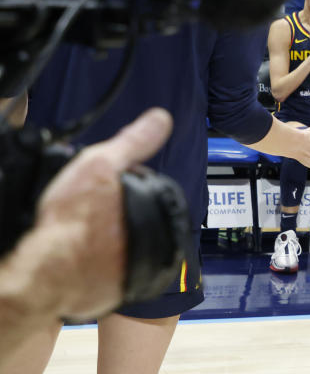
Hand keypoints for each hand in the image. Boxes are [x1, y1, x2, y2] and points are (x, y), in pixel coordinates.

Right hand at [27, 108, 173, 318]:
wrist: (40, 274)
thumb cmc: (68, 222)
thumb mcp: (99, 168)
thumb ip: (132, 144)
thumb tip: (161, 120)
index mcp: (152, 219)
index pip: (149, 196)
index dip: (124, 187)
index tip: (104, 187)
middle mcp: (146, 250)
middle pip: (133, 223)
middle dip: (114, 216)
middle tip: (86, 211)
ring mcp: (126, 276)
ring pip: (118, 251)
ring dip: (102, 242)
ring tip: (78, 232)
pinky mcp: (104, 296)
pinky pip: (100, 277)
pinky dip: (89, 267)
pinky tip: (74, 255)